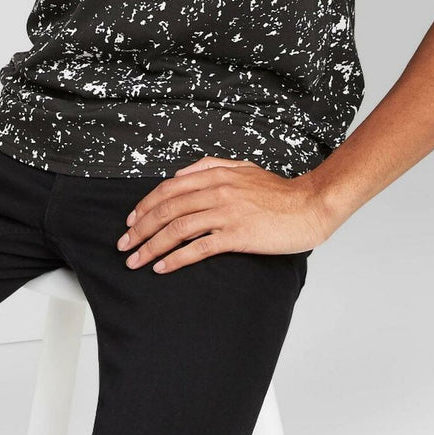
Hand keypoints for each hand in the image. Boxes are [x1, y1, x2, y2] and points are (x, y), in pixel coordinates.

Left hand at [115, 156, 331, 274]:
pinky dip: (176, 258)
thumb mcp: (242, 167)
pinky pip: (198, 248)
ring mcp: (226, 213)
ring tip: (136, 260)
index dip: (145, 205)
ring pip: (177, 229)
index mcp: (215, 174)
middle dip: (140, 228)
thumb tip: (180, 175)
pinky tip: (163, 267)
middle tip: (124, 244)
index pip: (168, 189)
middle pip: (166, 209)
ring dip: (151, 246)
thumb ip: (210, 167)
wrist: (309, 205)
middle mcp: (216, 191)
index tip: (131, 221)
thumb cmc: (278, 191)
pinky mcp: (237, 235)